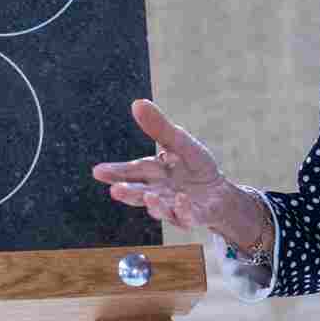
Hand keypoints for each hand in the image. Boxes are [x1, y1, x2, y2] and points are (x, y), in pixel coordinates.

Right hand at [92, 99, 231, 230]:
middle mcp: (159, 193)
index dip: (115, 173)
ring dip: (154, 205)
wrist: (221, 192)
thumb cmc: (196, 167)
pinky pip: (187, 216)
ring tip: (148, 196)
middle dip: (129, 193)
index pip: (131, 173)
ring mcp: (174, 208)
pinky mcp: (193, 217)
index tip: (98, 172)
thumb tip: (137, 103)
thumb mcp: (180, 142)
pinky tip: (181, 199)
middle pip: (141, 194)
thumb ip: (159, 128)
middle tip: (115, 190)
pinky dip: (183, 209)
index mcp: (152, 174)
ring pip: (161, 209)